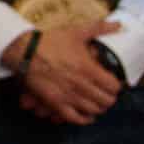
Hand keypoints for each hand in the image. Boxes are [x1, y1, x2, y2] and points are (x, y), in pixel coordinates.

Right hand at [4, 23, 120, 125]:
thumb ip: (99, 28)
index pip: (114, 87)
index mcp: (89, 69)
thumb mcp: (76, 32)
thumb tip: (117, 24)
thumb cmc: (51, 41)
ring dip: (98, 108)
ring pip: (93, 111)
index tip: (114, 83)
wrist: (26, 52)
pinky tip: (87, 116)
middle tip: (107, 94)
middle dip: (109, 98)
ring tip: (98, 103)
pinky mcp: (56, 103)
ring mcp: (69, 96)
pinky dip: (84, 120)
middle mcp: (82, 85)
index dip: (117, 86)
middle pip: (106, 101)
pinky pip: (75, 119)